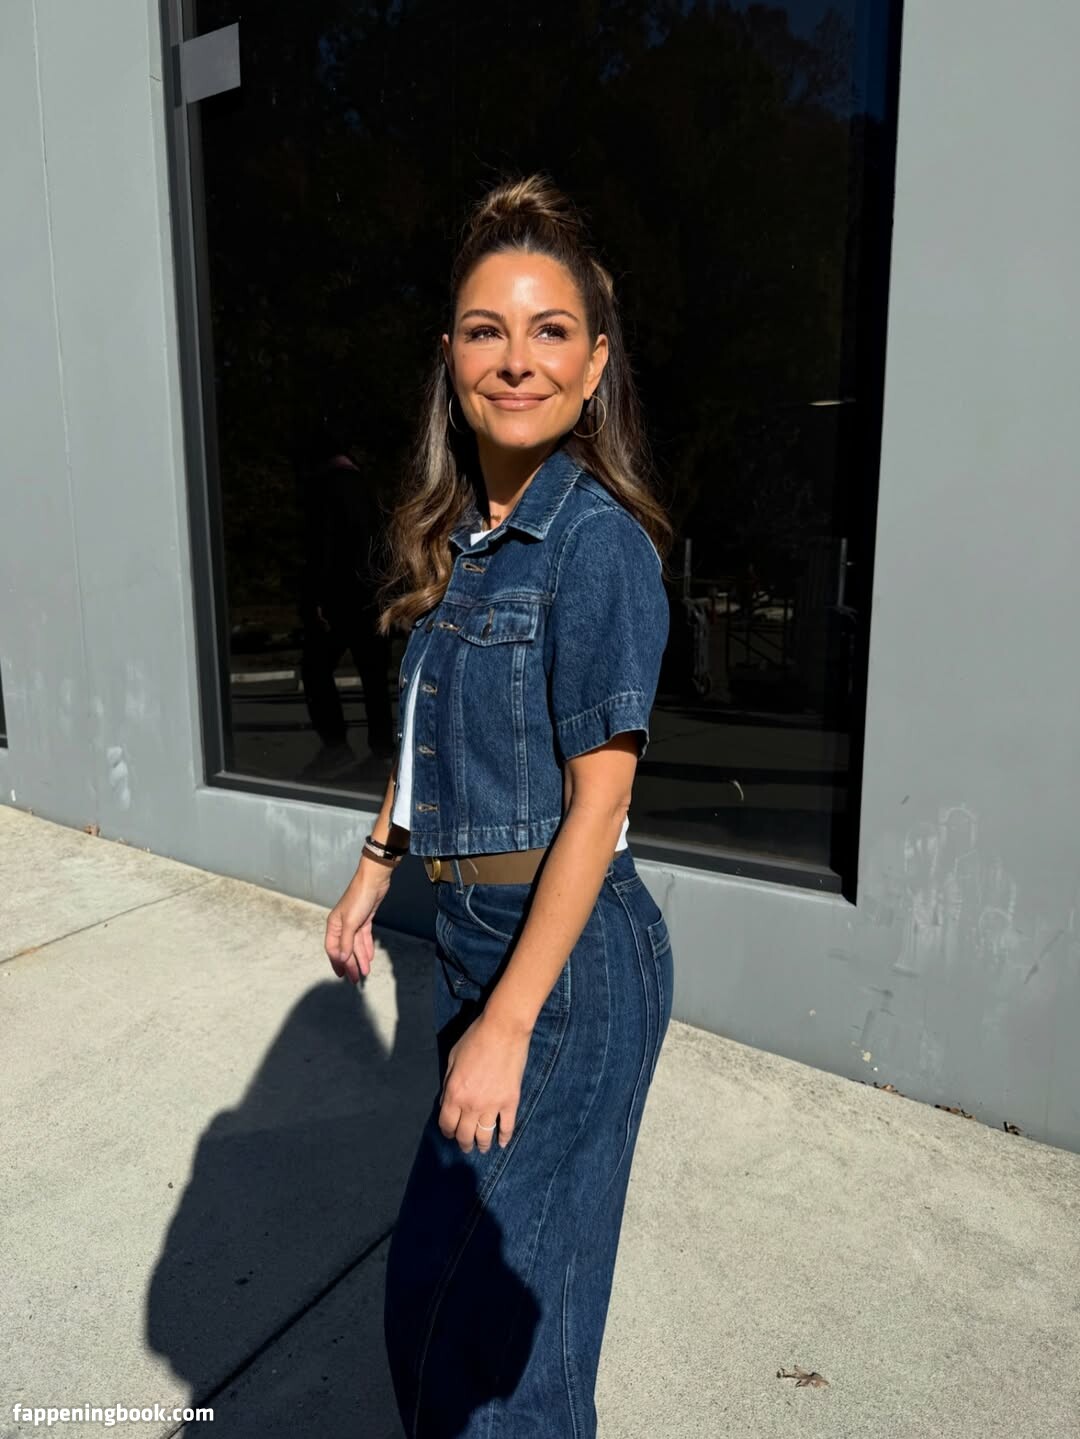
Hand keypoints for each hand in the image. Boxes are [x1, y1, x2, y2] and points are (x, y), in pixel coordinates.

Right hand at [324, 863, 392, 982]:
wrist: (374, 881)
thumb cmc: (359, 899)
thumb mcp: (351, 922)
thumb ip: (346, 942)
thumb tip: (342, 958)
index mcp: (334, 925)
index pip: (333, 949)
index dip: (337, 962)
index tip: (342, 975)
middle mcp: (342, 925)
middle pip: (345, 949)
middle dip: (351, 964)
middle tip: (356, 979)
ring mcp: (354, 923)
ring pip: (356, 945)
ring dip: (361, 958)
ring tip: (365, 972)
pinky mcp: (365, 920)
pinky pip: (364, 938)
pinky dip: (366, 948)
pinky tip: (370, 957)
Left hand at [438, 1009, 531, 1153]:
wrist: (503, 1030)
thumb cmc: (475, 1039)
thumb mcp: (452, 1059)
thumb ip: (448, 1082)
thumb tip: (446, 1101)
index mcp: (454, 1093)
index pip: (447, 1124)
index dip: (447, 1132)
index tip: (450, 1134)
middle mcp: (471, 1104)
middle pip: (464, 1134)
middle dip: (463, 1143)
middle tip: (465, 1146)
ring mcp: (493, 1105)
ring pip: (485, 1135)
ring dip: (482, 1145)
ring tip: (481, 1148)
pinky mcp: (511, 1101)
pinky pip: (507, 1126)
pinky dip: (505, 1137)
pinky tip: (502, 1143)